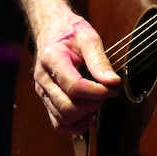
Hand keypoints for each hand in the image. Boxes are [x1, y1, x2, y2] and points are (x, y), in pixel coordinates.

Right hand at [18, 0, 120, 133]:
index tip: (114, 87)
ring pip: (62, 119)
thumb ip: (100, 60)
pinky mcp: (47, 100)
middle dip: (93, 105)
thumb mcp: (88, 37)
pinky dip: (76, 125)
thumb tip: (114, 83)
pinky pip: (58, 123)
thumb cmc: (71, 31)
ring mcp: (43, 92)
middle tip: (108, 93)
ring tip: (99, 101)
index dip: (97, 91)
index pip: (74, 86)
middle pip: (67, 107)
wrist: (52, 30)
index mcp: (52, 58)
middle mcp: (43, 79)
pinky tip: (90, 115)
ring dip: (85, 116)